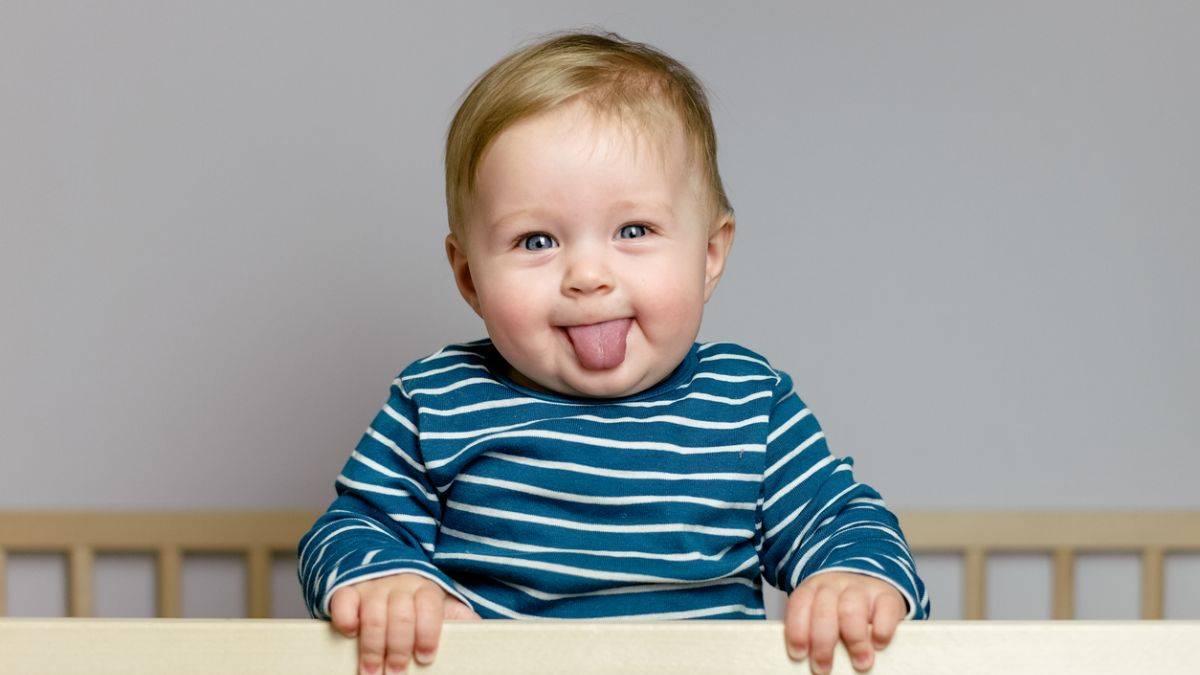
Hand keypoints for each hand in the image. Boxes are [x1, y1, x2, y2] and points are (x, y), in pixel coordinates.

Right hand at [329, 572, 480, 674]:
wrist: (383, 567)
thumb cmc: (415, 599)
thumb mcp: (439, 604)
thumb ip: (459, 618)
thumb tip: (485, 631)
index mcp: (426, 589)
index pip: (430, 608)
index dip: (428, 634)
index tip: (425, 657)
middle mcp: (399, 585)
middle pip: (401, 616)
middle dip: (398, 649)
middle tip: (395, 674)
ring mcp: (372, 587)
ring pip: (373, 615)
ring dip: (372, 647)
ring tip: (371, 670)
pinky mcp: (347, 590)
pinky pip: (344, 602)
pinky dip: (346, 621)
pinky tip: (351, 634)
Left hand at [784, 571, 905, 673]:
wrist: (870, 578)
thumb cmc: (839, 606)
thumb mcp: (820, 611)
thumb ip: (813, 630)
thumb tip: (811, 660)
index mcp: (813, 589)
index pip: (799, 604)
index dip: (797, 631)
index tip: (799, 655)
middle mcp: (835, 586)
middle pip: (823, 612)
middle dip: (822, 644)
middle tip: (823, 668)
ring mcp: (861, 588)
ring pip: (852, 610)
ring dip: (854, 641)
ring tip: (860, 663)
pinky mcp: (887, 595)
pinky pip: (885, 608)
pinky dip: (882, 629)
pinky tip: (878, 644)